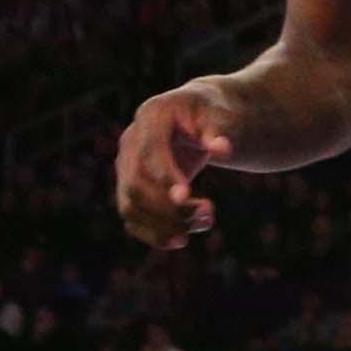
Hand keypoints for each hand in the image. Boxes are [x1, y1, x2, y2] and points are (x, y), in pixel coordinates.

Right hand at [115, 82, 236, 247]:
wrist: (198, 115)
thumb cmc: (211, 111)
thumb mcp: (220, 112)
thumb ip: (219, 131)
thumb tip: (224, 150)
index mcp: (151, 115)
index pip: (150, 154)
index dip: (164, 178)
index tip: (186, 197)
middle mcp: (130, 142)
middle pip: (135, 185)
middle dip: (168, 207)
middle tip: (209, 214)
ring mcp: (125, 166)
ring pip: (130, 206)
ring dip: (164, 224)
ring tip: (206, 223)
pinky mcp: (130, 188)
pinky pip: (132, 218)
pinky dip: (153, 233)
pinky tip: (182, 239)